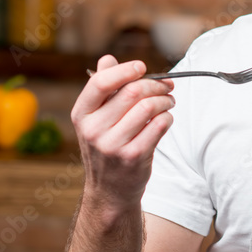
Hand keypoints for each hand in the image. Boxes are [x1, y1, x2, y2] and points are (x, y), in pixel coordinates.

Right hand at [71, 56, 174, 211]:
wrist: (110, 191)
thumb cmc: (106, 147)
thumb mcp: (95, 119)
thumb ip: (103, 88)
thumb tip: (107, 59)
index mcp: (82, 114)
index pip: (101, 82)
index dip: (125, 70)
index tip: (142, 67)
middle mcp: (93, 129)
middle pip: (132, 92)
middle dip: (155, 85)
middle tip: (167, 87)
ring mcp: (113, 145)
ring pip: (148, 107)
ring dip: (166, 101)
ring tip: (169, 102)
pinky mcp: (133, 156)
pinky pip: (159, 125)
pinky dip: (167, 118)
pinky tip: (165, 119)